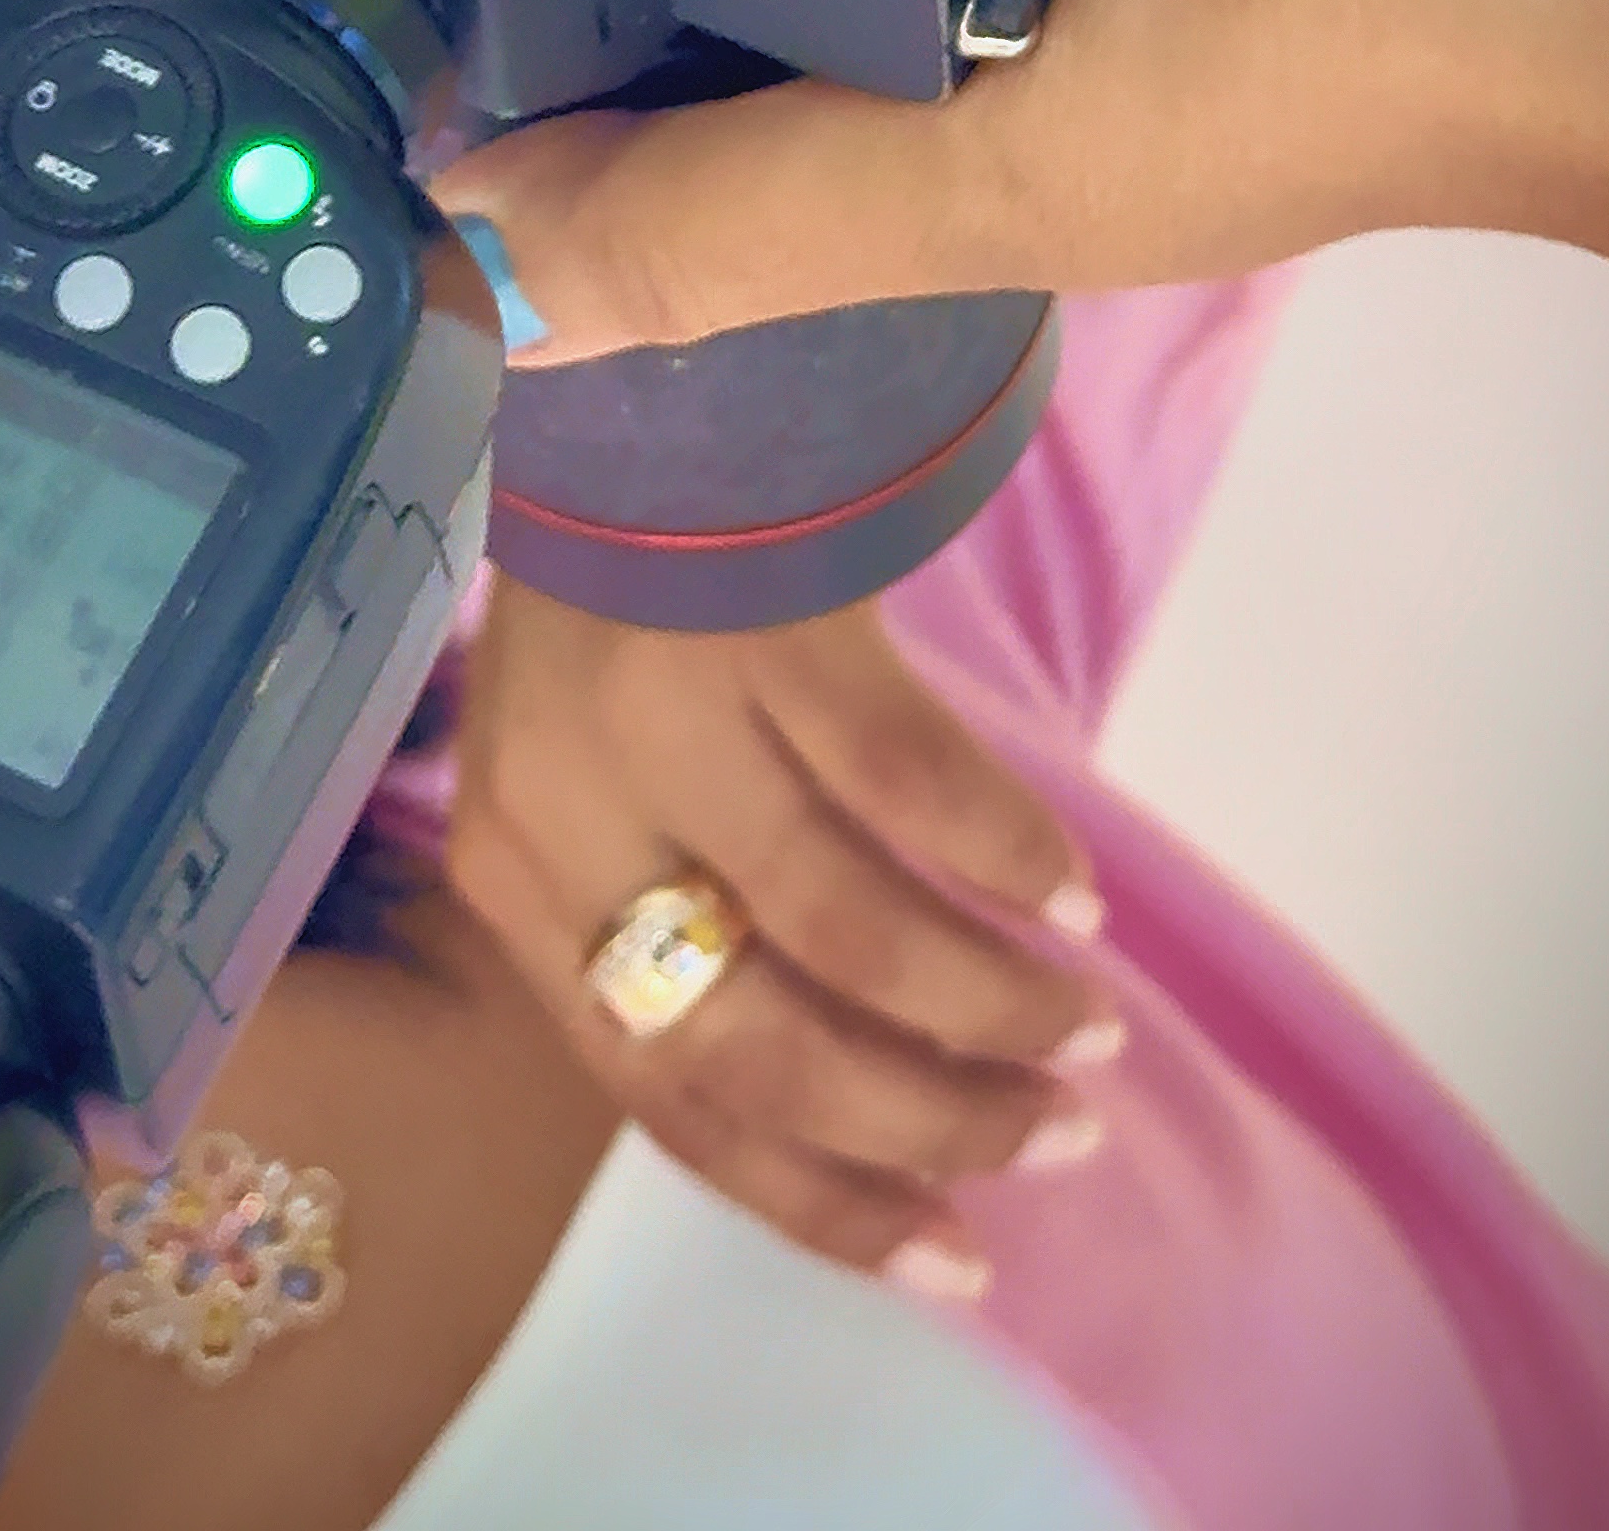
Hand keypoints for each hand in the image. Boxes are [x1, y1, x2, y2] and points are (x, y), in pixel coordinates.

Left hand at [445, 574, 1116, 1291]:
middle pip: (763, 1046)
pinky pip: (905, 782)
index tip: (954, 1255)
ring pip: (845, 933)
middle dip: (928, 1121)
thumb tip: (836, 1072)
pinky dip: (1003, 851)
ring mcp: (660, 721)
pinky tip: (1071, 890)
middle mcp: (572, 823)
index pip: (667, 1103)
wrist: (602, 354)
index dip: (821, 1200)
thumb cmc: (620, 579)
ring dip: (988, 1003)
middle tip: (1056, 1134)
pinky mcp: (755, 624)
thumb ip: (675, 904)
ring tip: (1087, 1027)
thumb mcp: (599, 768)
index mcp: (522, 883)